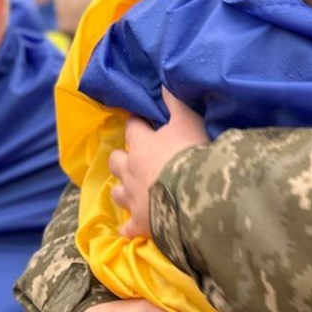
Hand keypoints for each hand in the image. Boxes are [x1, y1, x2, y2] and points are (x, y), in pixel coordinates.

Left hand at [109, 88, 207, 237]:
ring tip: (131, 190)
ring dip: (122, 189)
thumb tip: (163, 82)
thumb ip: (175, 103)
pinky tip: (131, 229)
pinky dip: (129, 227)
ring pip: (117, 192)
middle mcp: (131, 170)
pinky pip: (128, 228)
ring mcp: (133, 198)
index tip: (142, 122)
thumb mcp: (188, 121)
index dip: (137, 123)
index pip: (133, 128)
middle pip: (116, 160)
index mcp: (142, 145)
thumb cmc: (191, 153)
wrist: (195, 195)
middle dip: (122, 158)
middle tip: (134, 158)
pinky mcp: (140, 223)